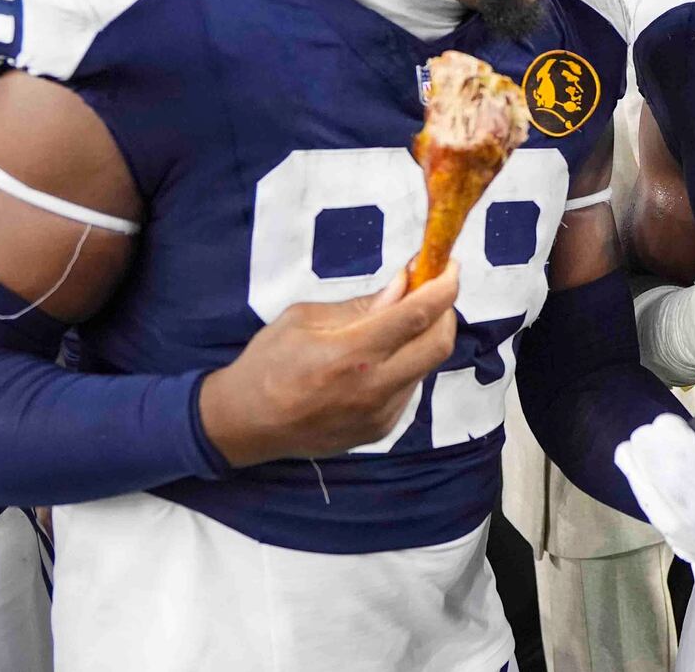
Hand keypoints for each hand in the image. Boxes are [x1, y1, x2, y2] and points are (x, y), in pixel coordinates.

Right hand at [198, 264, 459, 466]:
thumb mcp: (304, 318)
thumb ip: (361, 305)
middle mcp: (374, 388)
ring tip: (396, 323)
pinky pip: (409, 387)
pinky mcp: (380, 430)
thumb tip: (404, 284)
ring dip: (423, 338)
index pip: (419, 315)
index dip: (444, 286)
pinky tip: (380, 357)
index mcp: (352, 354)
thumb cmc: (268, 362)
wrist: (245, 424)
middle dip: (445, 310)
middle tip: (432, 290)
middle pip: (439, 344)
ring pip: (426, 366)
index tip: (449, 265)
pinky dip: (406, 363)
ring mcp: (380, 414)